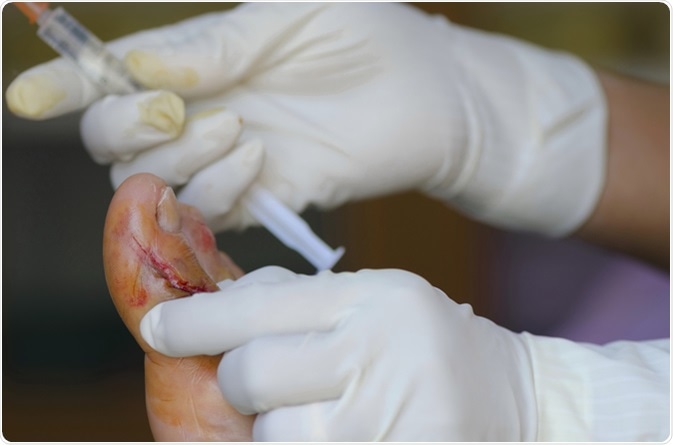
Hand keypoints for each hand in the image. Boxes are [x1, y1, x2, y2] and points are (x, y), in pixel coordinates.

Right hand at [7, 3, 605, 235]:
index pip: (113, 75)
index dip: (66, 86)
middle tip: (170, 110)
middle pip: (116, 139)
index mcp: (201, 58)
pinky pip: (211, 210)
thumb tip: (141, 63)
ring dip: (177, 160)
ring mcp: (230, 157)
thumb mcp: (287, 14)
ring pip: (154, 180)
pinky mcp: (263, 196)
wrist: (426, 92)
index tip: (30, 98)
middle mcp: (203, 111)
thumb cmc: (365, 34)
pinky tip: (259, 156)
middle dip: (122, 128)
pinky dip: (218, 188)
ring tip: (238, 127)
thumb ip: (214, 42)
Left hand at [139, 266, 537, 440]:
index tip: (157, 327)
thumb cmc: (429, 345)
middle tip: (266, 386)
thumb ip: (296, 302)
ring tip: (319, 416)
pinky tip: (330, 428)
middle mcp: (378, 351)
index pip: (259, 306)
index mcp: (371, 299)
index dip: (196, 320)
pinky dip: (305, 442)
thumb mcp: (376, 301)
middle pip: (251, 375)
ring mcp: (390, 416)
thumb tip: (212, 305)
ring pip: (276, 435)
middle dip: (242, 385)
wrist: (519, 401)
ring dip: (278, 432)